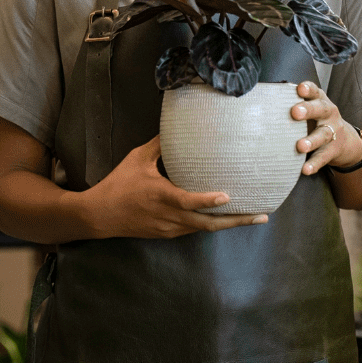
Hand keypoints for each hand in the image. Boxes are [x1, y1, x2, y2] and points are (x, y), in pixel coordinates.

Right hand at [82, 135, 266, 238]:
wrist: (101, 215)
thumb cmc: (119, 184)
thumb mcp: (137, 159)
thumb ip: (159, 145)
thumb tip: (176, 128)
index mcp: (161, 196)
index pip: (188, 201)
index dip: (208, 201)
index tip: (227, 197)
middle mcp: (169, 216)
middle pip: (208, 224)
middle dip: (236, 221)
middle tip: (260, 215)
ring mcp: (169, 228)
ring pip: (204, 229)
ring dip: (228, 224)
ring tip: (252, 217)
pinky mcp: (167, 233)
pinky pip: (194, 229)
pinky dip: (211, 224)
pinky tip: (224, 218)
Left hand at [292, 81, 360, 174]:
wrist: (344, 140)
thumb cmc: (316, 120)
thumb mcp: (309, 108)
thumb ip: (291, 104)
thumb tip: (259, 103)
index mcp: (320, 100)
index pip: (314, 92)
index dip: (308, 89)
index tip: (300, 89)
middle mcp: (328, 114)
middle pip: (321, 109)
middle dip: (308, 110)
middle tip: (295, 112)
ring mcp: (333, 132)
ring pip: (323, 135)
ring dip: (311, 140)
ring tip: (300, 146)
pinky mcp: (333, 150)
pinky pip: (323, 157)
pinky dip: (314, 163)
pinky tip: (305, 169)